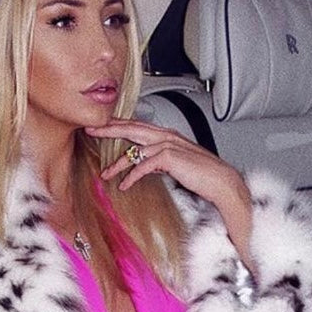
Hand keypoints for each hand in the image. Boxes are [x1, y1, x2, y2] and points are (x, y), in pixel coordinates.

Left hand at [86, 118, 255, 275]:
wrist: (222, 183)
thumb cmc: (203, 176)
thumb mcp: (176, 165)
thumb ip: (159, 161)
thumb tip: (144, 165)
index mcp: (168, 135)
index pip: (138, 127)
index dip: (118, 125)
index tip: (101, 127)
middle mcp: (167, 136)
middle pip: (132, 128)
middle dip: (109, 128)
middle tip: (90, 129)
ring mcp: (169, 145)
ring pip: (135, 149)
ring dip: (118, 163)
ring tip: (104, 173)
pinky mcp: (170, 158)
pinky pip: (144, 165)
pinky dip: (132, 176)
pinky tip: (124, 186)